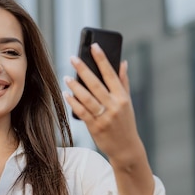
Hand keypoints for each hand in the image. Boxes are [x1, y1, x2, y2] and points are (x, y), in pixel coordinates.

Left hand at [64, 43, 144, 159]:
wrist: (126, 148)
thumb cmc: (126, 123)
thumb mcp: (127, 103)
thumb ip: (123, 82)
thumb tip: (123, 62)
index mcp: (122, 97)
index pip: (111, 74)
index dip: (102, 59)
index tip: (94, 46)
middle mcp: (114, 106)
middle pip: (96, 84)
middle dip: (83, 69)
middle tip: (73, 58)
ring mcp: (104, 117)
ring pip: (87, 98)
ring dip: (75, 86)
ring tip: (66, 77)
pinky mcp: (95, 127)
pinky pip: (82, 112)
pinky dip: (73, 102)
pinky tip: (66, 94)